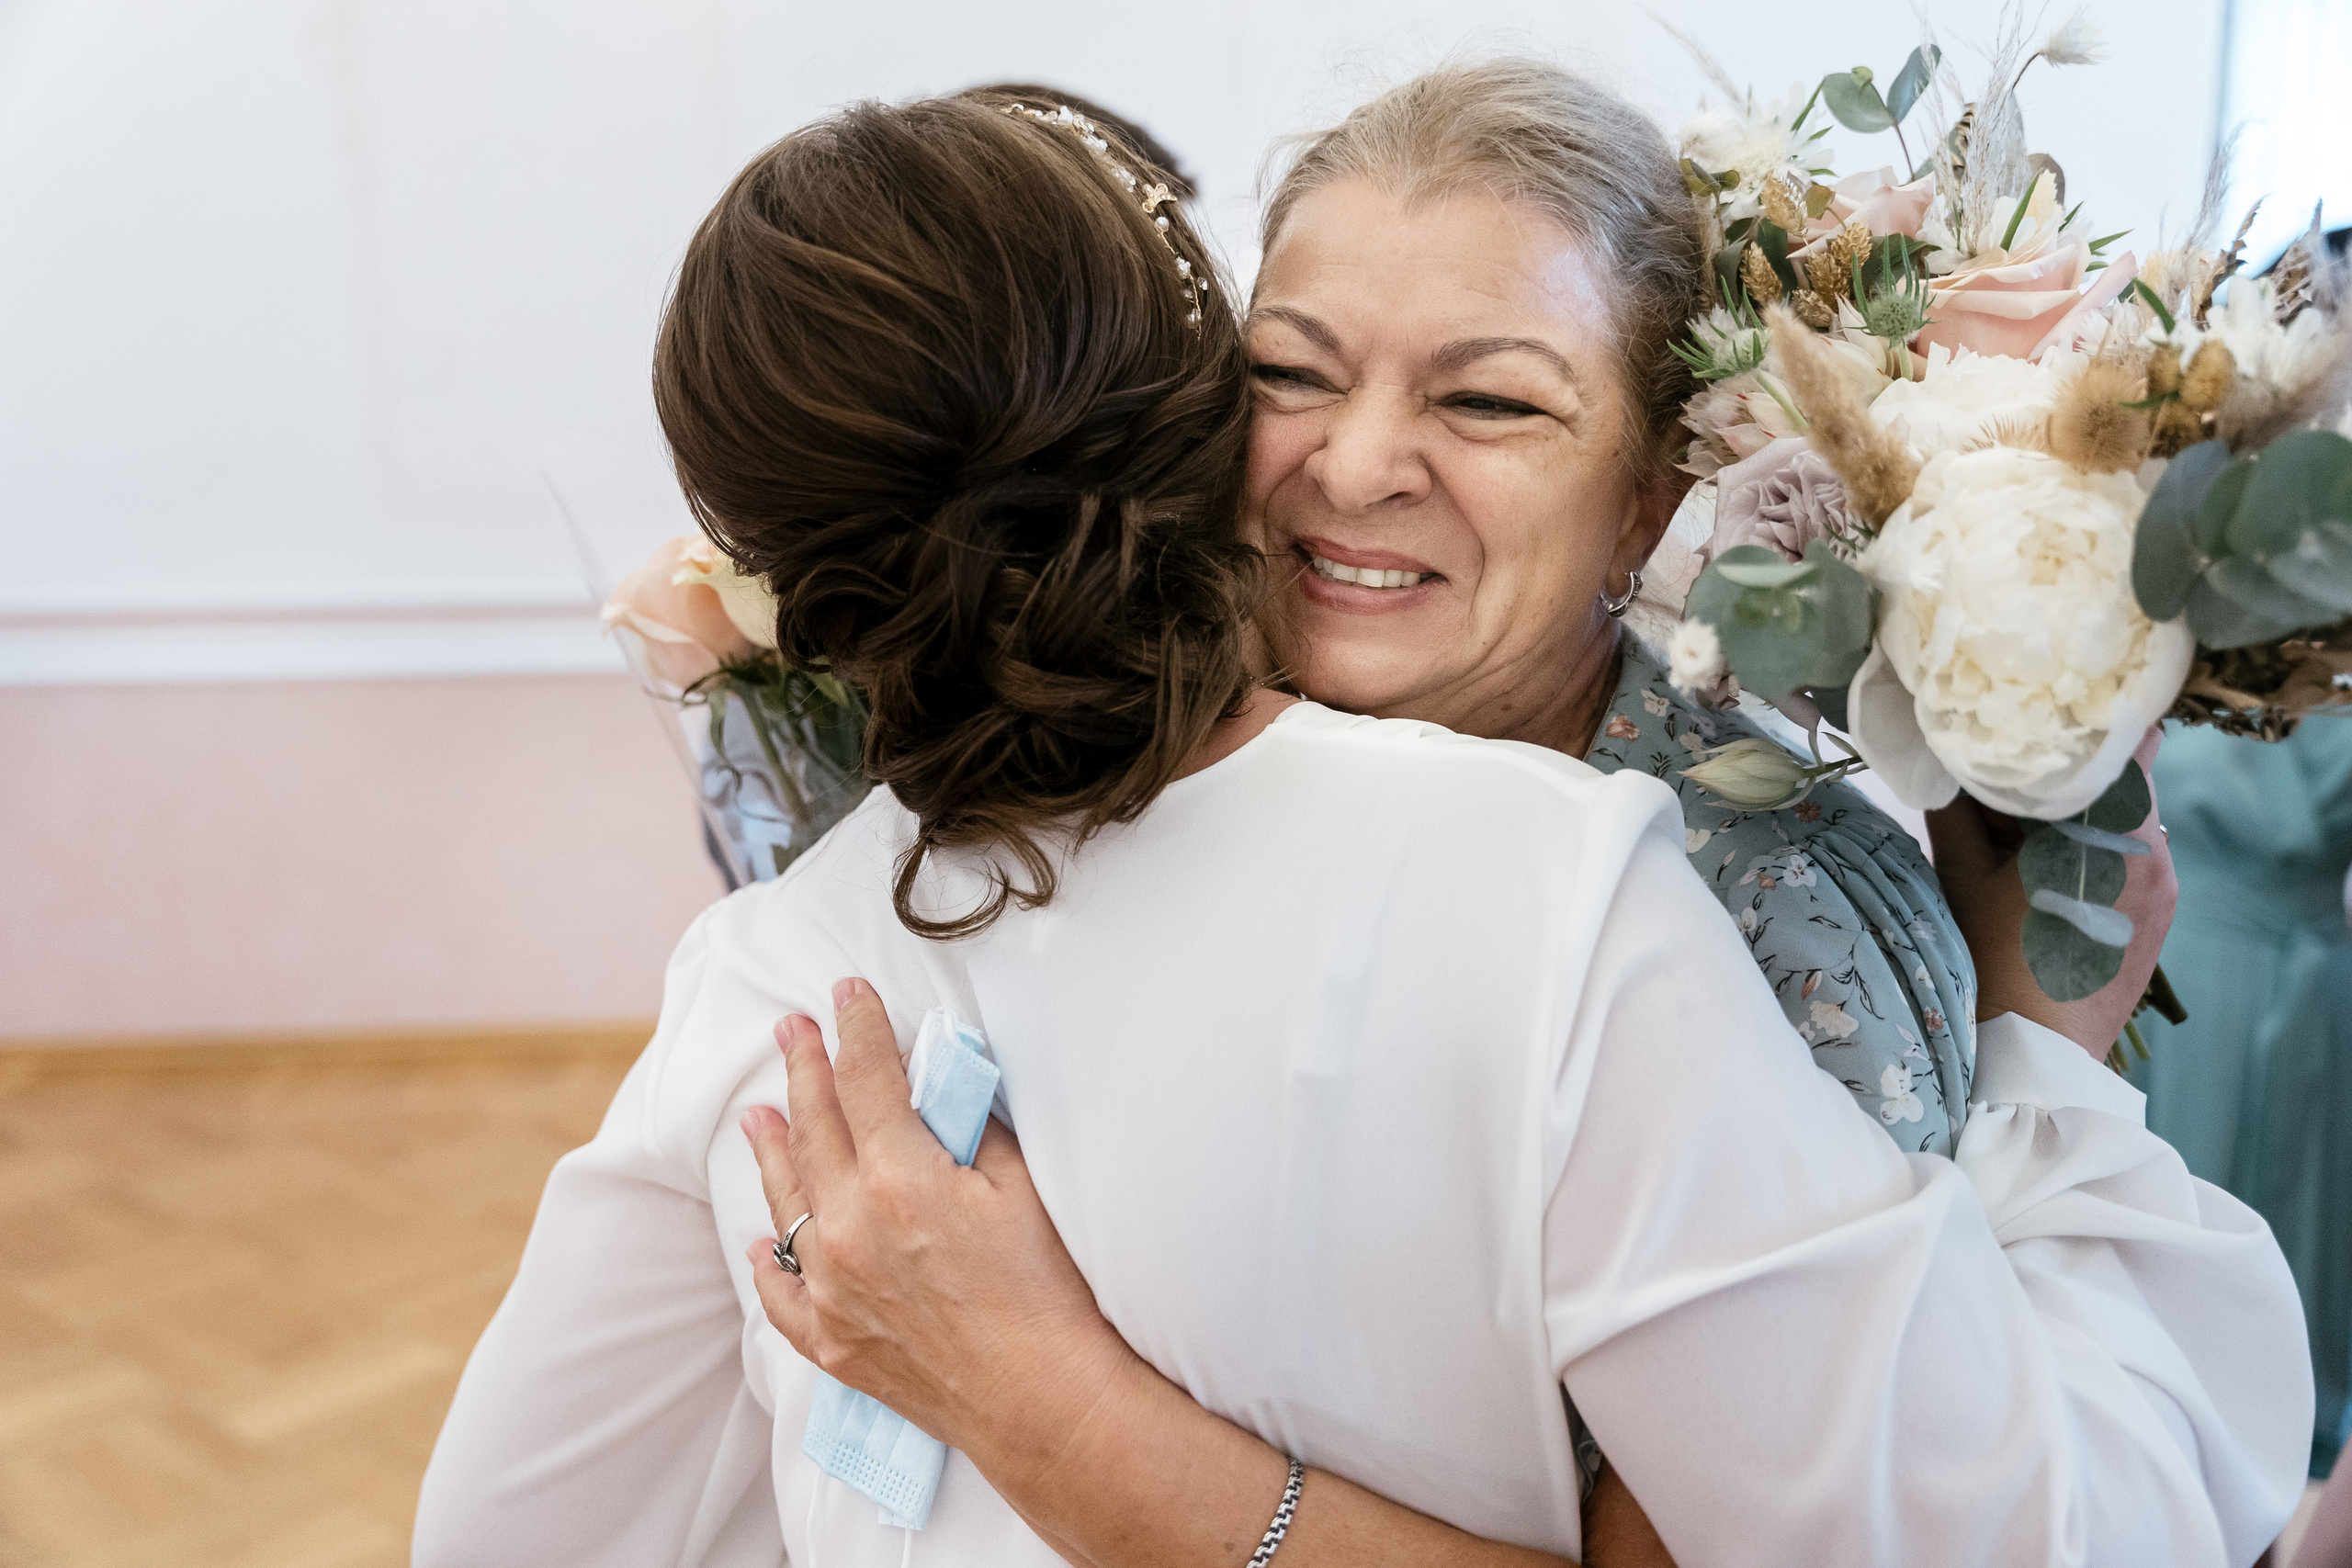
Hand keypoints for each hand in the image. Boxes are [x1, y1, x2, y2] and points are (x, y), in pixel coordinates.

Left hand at [742, 978, 1135, 1458]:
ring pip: (786, 1200)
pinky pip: (782, 1293)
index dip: (858, 1028)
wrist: (1040, 1396)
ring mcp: (832, 1287)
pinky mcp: (831, 1340)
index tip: (848, 995)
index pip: (867, 1079)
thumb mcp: (1018, 1184)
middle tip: (790, 1029)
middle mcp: (850, 1226)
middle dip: (804, 1069)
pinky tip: (763, 1242)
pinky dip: (771, 1263)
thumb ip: (968, 1127)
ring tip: (756, 1116)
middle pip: (815, 1126)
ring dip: (772, 1149)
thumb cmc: (1045, 1289)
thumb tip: (935, 1087)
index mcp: (899, 1177)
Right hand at [1925, 727, 2178, 1058]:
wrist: (2036, 1051)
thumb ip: (1958, 805)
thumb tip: (1946, 758)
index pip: (2127, 744)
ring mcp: (2163, 888)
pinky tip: (2056, 869)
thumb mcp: (1962, 872)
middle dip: (2078, 773)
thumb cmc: (1994, 957)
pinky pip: (2135, 859)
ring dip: (2090, 813)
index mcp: (2113, 831)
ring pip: (2131, 820)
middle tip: (2022, 774)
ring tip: (2032, 827)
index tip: (2044, 723)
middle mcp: (2154, 853)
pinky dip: (2102, 850)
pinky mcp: (2160, 917)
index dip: (2087, 727)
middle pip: (2128, 781)